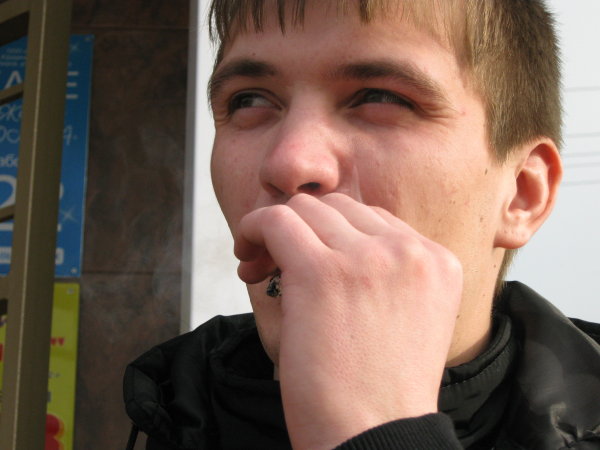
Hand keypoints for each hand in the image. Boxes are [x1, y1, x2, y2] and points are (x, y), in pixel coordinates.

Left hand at [235, 193, 462, 449]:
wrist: (374, 438)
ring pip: (307, 208)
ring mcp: (367, 258)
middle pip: (340, 208)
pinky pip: (277, 219)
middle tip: (279, 260)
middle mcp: (409, 251)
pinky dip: (254, 227)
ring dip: (279, 228)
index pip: (374, 220)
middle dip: (307, 227)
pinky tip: (246, 251)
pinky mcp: (321, 271)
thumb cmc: (379, 390)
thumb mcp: (406, 319)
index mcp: (437, 261)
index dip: (335, 235)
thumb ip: (387, 274)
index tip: (309, 259)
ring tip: (261, 262)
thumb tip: (332, 239)